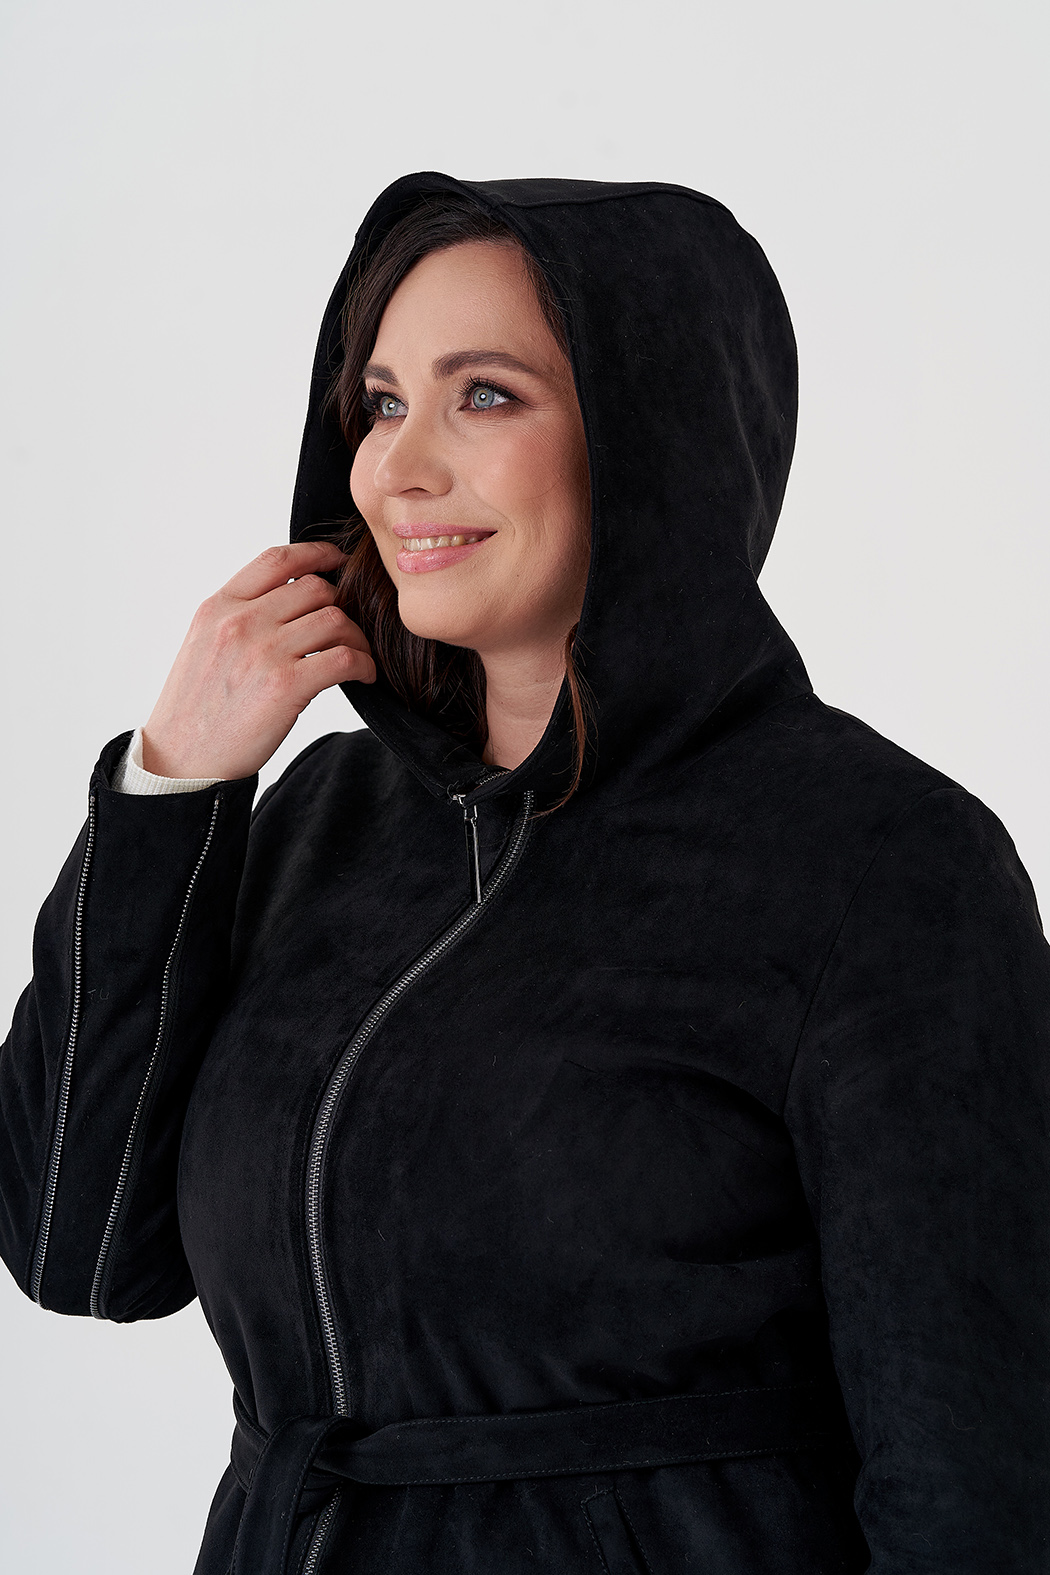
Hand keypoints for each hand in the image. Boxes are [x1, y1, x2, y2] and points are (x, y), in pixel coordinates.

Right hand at [140, 541, 375, 779]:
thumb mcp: (204, 644)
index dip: (316, 553)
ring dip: (357, 637)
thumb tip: (291, 599)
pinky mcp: (286, 686)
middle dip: (342, 604)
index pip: (277, 559)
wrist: (182, 760)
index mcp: (218, 607)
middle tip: (349, 629)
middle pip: (315, 588)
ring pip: (335, 619)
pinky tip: (363, 676)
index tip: (337, 561)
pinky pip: (345, 658)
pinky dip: (364, 664)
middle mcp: (240, 622)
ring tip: (358, 656)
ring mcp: (263, 652)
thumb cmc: (197, 709)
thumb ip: (241, 616)